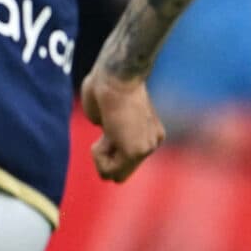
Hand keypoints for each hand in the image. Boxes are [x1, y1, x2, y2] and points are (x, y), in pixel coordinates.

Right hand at [80, 67, 164, 182]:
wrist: (116, 76)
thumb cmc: (106, 85)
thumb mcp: (107, 113)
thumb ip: (108, 131)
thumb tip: (103, 131)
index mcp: (148, 133)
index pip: (123, 160)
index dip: (106, 148)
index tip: (107, 124)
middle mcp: (152, 142)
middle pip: (120, 173)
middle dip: (105, 157)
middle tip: (107, 129)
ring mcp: (146, 149)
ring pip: (112, 174)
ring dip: (100, 154)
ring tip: (107, 128)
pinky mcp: (136, 152)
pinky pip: (108, 169)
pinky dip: (98, 155)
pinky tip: (105, 133)